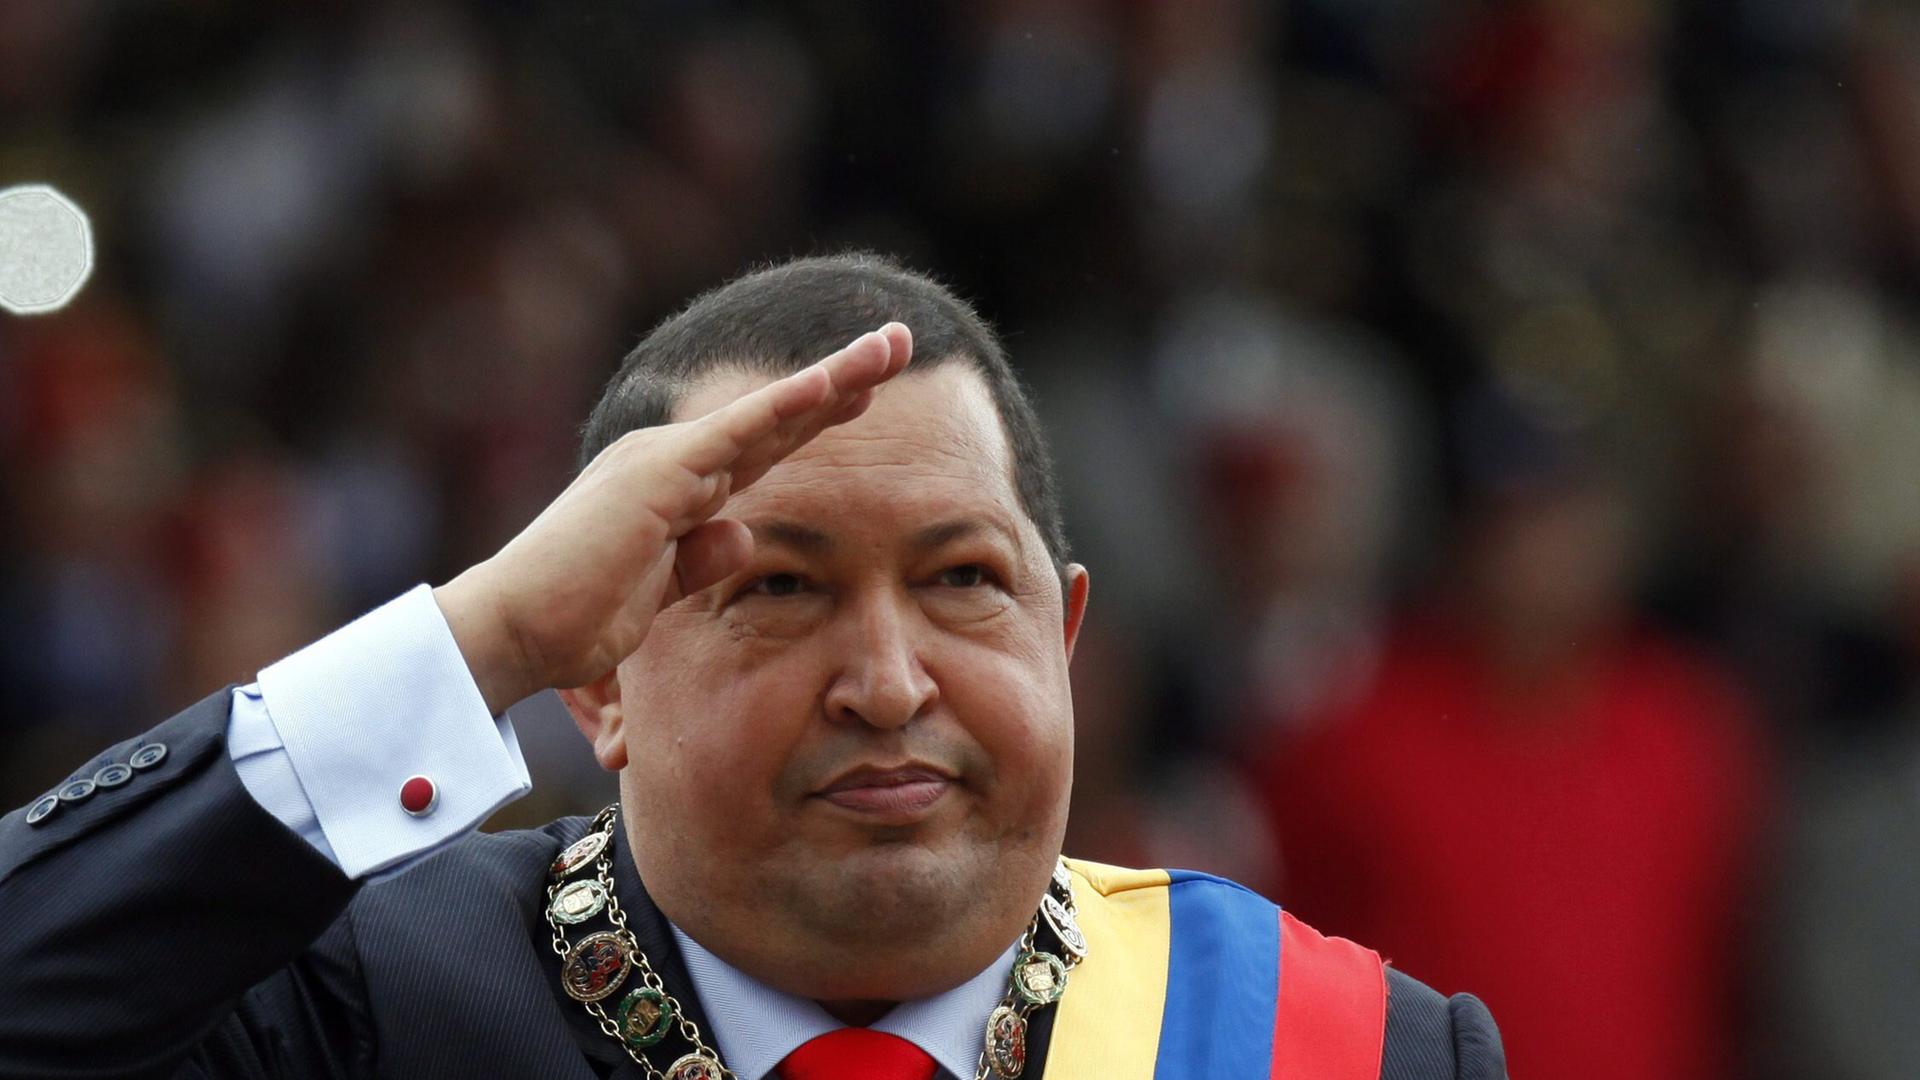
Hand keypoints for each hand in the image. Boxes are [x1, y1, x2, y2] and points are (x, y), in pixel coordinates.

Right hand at [434, 323, 913, 713]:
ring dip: (837, 377)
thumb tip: (743, 533)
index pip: (764, 444)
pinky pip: (741, 431)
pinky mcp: (662, 471)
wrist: (514, 629)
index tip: (871, 392)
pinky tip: (835, 381)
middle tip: (901, 341)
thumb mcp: (658, 592)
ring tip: (893, 344)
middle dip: (846, 379)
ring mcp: (667, 457)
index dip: (820, 415)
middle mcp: (672, 458)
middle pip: (779, 416)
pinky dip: (789, 405)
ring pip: (771, 411)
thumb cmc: (575, 619)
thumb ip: (699, 558)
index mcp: (673, 484)